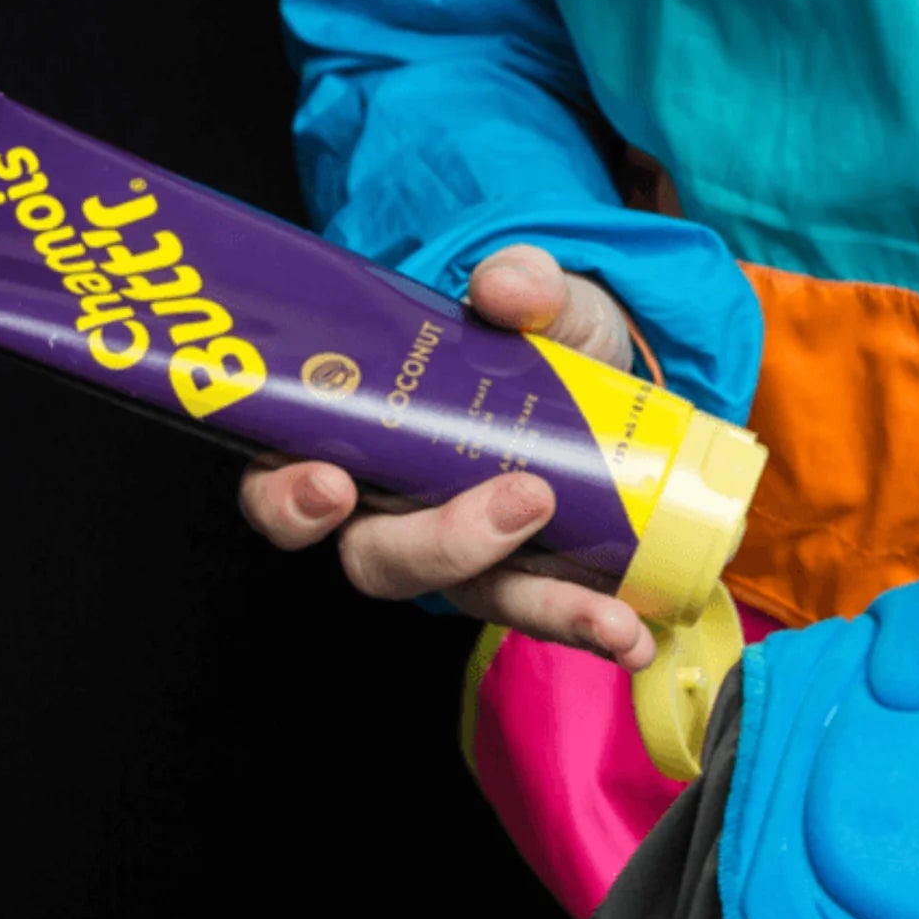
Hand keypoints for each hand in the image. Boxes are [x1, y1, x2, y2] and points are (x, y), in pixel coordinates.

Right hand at [238, 243, 656, 669]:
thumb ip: (522, 280)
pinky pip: (544, 608)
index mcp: (353, 438)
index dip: (289, 499)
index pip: (283, 486)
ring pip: (475, 595)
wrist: (602, 362)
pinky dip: (589, 624)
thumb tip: (506, 287)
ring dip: (543, 608)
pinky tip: (635, 637)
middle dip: (445, 545)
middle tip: (523, 503)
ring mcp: (463, 551)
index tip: (332, 486)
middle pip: (380, 558)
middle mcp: (394, 510)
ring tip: (609, 617)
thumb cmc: (530, 331)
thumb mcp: (533, 293)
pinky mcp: (526, 572)